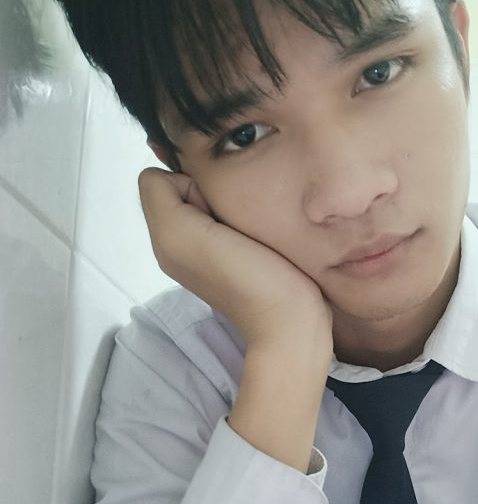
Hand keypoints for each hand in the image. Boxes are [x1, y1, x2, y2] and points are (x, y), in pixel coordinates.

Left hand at [138, 167, 332, 350]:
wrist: (291, 323)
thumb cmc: (246, 280)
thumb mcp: (183, 234)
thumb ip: (164, 198)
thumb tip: (181, 179)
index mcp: (166, 236)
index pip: (160, 179)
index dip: (187, 183)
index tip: (212, 210)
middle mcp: (181, 242)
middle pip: (183, 187)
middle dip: (209, 191)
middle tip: (233, 219)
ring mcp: (211, 250)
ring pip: (210, 199)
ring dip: (229, 203)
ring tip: (248, 225)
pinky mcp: (240, 255)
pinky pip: (231, 217)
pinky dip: (245, 216)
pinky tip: (258, 235)